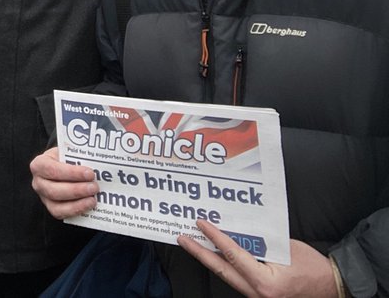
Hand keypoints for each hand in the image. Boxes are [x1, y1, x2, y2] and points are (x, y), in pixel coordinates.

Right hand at [29, 146, 98, 218]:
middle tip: (94, 187)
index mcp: (39, 164)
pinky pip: (62, 214)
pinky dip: (77, 210)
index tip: (90, 173)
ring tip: (93, 198)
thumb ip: (78, 156)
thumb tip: (96, 164)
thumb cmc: (66, 158)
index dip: (71, 173)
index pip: (52, 169)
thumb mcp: (68, 152)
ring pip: (57, 205)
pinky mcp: (52, 208)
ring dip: (78, 203)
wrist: (62, 166)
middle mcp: (38, 182)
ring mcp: (44, 197)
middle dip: (76, 190)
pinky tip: (89, 205)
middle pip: (54, 190)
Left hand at [178, 220, 336, 296]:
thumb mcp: (286, 248)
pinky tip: (216, 255)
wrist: (332, 287)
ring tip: (193, 244)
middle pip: (221, 270)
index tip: (201, 224)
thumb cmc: (314, 267)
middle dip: (199, 253)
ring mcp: (257, 297)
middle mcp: (258, 293)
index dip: (215, 237)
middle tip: (182, 238)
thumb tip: (237, 231)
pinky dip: (225, 266)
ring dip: (210, 259)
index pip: (233, 255)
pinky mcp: (259, 296)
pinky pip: (237, 279)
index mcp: (265, 282)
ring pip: (227, 276)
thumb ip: (260, 242)